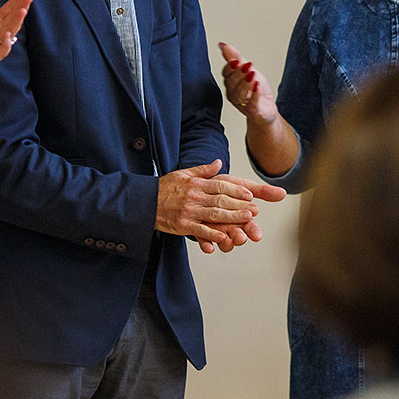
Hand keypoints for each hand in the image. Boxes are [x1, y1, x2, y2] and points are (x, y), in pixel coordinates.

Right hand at [155, 160, 285, 249]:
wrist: (144, 202)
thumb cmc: (165, 188)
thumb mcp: (184, 174)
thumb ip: (203, 170)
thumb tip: (219, 162)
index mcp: (196, 184)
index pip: (221, 186)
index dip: (236, 191)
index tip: (250, 195)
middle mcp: (194, 197)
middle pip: (221, 201)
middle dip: (239, 206)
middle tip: (255, 210)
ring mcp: (188, 212)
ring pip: (214, 215)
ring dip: (231, 218)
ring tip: (246, 220)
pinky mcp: (182, 225)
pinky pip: (199, 230)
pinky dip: (212, 234)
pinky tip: (223, 236)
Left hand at [193, 173, 285, 252]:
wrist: (200, 185)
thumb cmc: (223, 188)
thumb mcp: (243, 186)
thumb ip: (262, 191)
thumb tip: (283, 193)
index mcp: (241, 217)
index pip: (250, 227)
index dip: (254, 231)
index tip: (257, 235)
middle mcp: (230, 226)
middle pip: (237, 235)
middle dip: (240, 238)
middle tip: (241, 238)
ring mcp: (216, 230)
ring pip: (222, 241)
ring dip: (225, 244)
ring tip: (227, 242)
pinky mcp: (201, 231)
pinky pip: (203, 241)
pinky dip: (206, 245)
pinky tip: (209, 247)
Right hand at [218, 42, 276, 122]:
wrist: (266, 108)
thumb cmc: (256, 89)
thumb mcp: (248, 69)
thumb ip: (236, 58)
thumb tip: (223, 45)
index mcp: (231, 82)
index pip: (226, 73)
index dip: (231, 66)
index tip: (237, 60)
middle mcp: (233, 93)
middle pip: (231, 83)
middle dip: (239, 74)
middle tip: (247, 66)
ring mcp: (242, 104)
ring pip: (238, 94)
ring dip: (245, 83)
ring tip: (253, 75)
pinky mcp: (253, 112)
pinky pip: (251, 105)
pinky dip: (254, 95)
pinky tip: (257, 86)